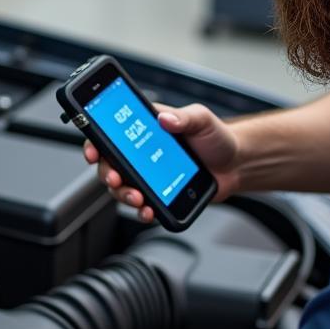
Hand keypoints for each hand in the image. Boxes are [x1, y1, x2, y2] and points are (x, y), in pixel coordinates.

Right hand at [85, 103, 240, 222]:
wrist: (235, 164)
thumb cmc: (216, 137)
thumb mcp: (202, 119)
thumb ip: (185, 117)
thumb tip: (165, 119)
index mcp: (145, 129)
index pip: (110, 133)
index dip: (95, 142)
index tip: (94, 151)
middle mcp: (140, 153)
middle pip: (110, 165)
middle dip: (108, 174)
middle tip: (116, 179)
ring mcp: (148, 175)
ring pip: (122, 188)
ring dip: (123, 195)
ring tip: (137, 198)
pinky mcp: (158, 194)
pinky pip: (142, 205)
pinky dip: (141, 211)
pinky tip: (148, 211)